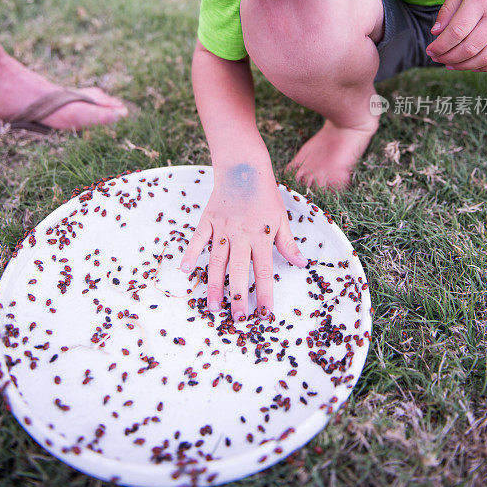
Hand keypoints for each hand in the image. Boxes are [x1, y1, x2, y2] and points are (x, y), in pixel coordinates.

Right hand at [179, 163, 307, 320]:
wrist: (244, 167)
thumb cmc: (265, 194)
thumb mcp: (281, 218)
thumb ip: (288, 243)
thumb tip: (301, 264)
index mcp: (261, 235)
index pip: (264, 271)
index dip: (264, 293)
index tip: (264, 314)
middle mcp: (241, 234)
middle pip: (238, 270)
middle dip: (238, 296)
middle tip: (236, 319)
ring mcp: (222, 227)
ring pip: (217, 260)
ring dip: (214, 284)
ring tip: (212, 307)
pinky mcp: (208, 219)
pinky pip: (198, 239)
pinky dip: (190, 253)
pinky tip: (185, 271)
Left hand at [426, 0, 486, 70]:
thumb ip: (448, 8)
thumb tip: (435, 33)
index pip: (456, 31)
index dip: (440, 46)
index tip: (430, 50)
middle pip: (470, 48)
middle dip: (448, 57)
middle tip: (437, 58)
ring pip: (486, 57)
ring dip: (465, 66)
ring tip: (451, 64)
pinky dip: (486, 66)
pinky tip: (472, 65)